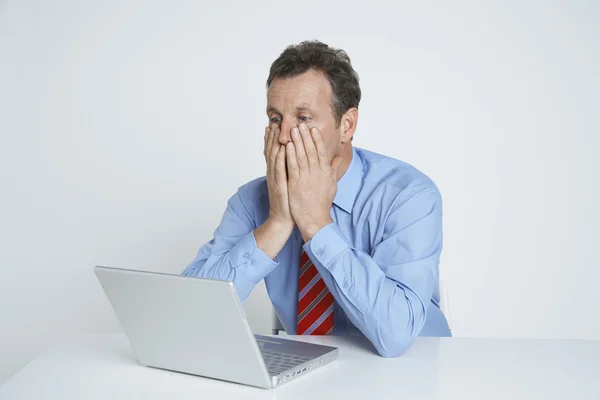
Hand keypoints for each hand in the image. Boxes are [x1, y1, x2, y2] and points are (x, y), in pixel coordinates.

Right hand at [263, 124, 294, 230]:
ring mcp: (275, 179)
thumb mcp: (291, 183)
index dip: (274, 138)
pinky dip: (279, 159)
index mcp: (277, 172)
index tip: (276, 124)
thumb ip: (293, 170)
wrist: (284, 220)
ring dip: (273, 142)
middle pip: (271, 150)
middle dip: (272, 135)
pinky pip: (278, 171)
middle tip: (273, 121)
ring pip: (273, 157)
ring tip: (274, 129)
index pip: (275, 151)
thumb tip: (298, 159)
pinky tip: (281, 149)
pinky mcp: (279, 186)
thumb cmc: (290, 201)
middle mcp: (274, 173)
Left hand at [285, 123, 342, 241]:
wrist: (314, 219)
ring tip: (293, 130)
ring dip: (297, 141)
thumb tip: (339, 157)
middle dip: (306, 136)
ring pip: (301, 156)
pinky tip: (287, 146)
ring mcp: (306, 178)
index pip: (321, 152)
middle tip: (301, 124)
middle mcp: (317, 173)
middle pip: (311, 150)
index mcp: (325, 172)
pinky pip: (293, 166)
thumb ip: (334, 169)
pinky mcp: (296, 184)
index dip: (316, 139)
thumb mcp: (332, 184)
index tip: (313, 129)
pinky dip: (290, 155)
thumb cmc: (322, 203)